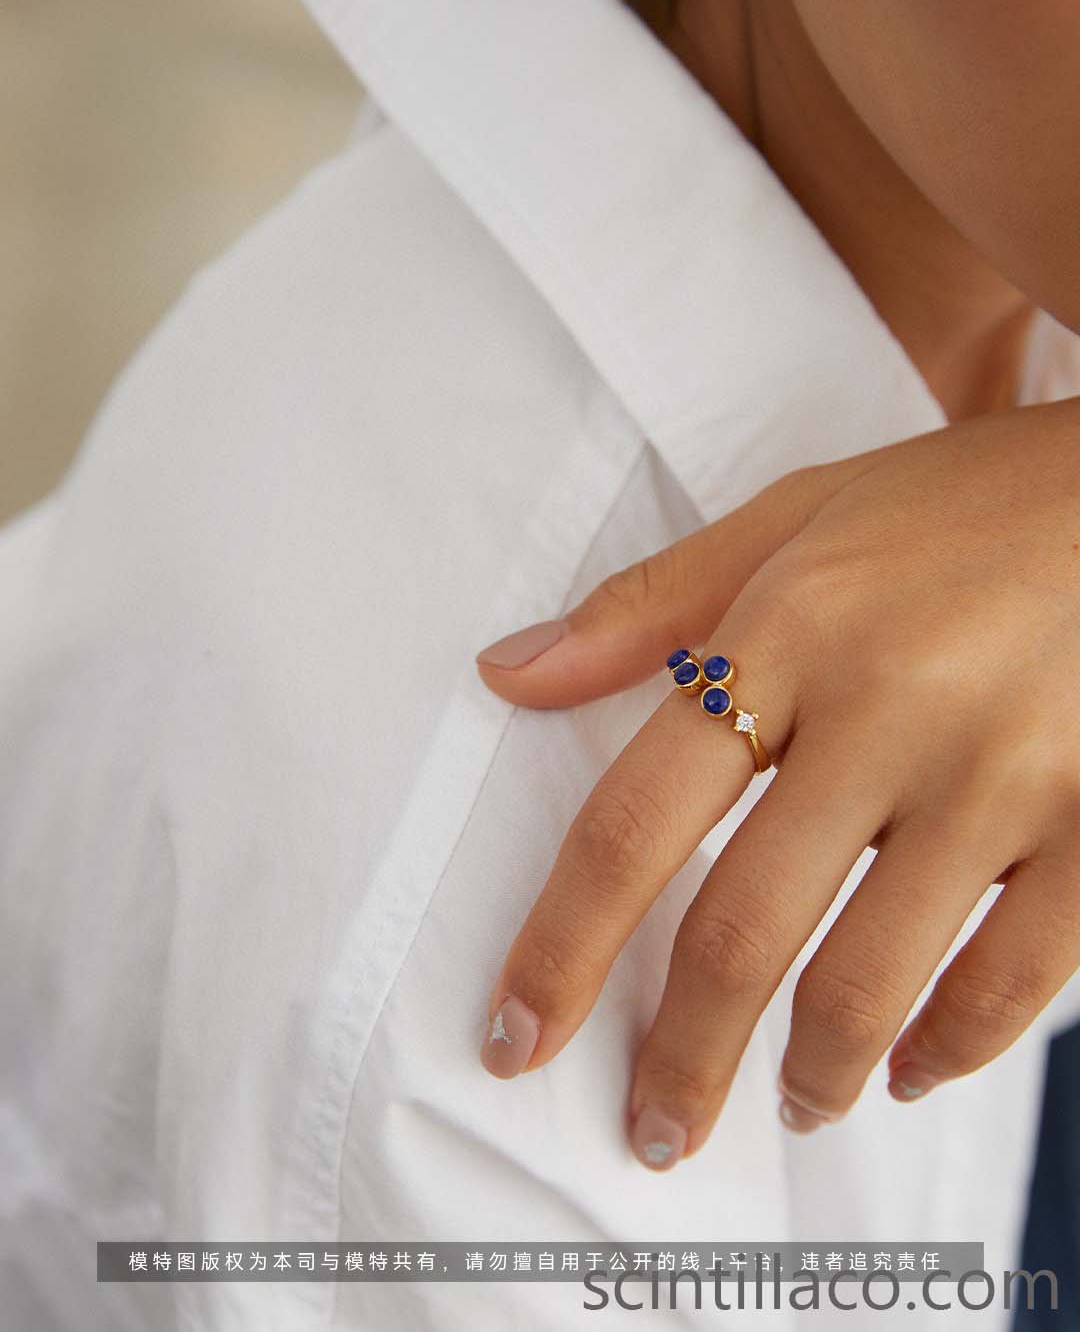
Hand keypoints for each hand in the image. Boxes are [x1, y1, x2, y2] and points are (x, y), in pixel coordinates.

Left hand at [474, 396, 1079, 1169]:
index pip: (633, 823)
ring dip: (810, 1072)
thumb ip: (646, 607)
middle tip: (654, 1130)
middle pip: (742, 931)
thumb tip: (509, 672)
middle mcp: (886, 709)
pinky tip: (910, 1068)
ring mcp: (1004, 775)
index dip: (560, 949)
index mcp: (786, 631)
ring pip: (871, 982)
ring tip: (787, 1104)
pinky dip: (949, 1048)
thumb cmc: (962, 505)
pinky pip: (1013, 980)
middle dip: (680, 1056)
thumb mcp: (796, 518)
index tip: (517, 1036)